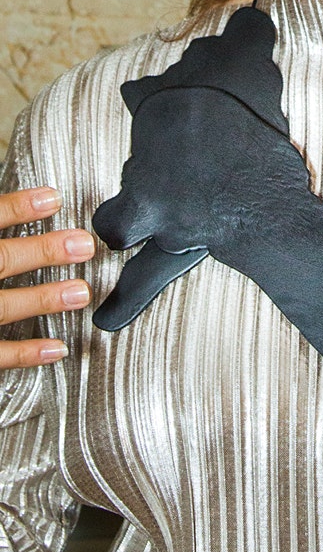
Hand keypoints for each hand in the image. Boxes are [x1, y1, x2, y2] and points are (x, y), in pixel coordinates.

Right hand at [0, 188, 94, 368]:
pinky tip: (59, 349)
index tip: (54, 198)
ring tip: (82, 292)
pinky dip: (27, 353)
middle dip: (42, 252)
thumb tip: (20, 210)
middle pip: (0, 259)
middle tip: (85, 244)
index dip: (16, 208)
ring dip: (43, 299)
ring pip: (2, 307)